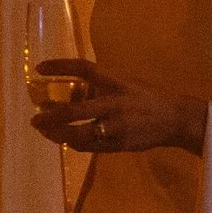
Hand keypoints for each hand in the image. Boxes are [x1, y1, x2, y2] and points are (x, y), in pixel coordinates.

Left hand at [29, 66, 203, 159]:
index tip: (39, 67)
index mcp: (116, 82)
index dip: (60, 66)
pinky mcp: (119, 145)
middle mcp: (114, 104)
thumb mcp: (126, 82)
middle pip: (75, 112)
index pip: (84, 69)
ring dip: (58, 135)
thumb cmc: (148, 97)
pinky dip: (74, 143)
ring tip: (45, 131)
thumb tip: (73, 91)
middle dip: (51, 117)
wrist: (176, 119)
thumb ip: (101, 85)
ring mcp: (116, 127)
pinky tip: (64, 140)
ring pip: (79, 136)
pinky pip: (90, 147)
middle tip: (35, 118)